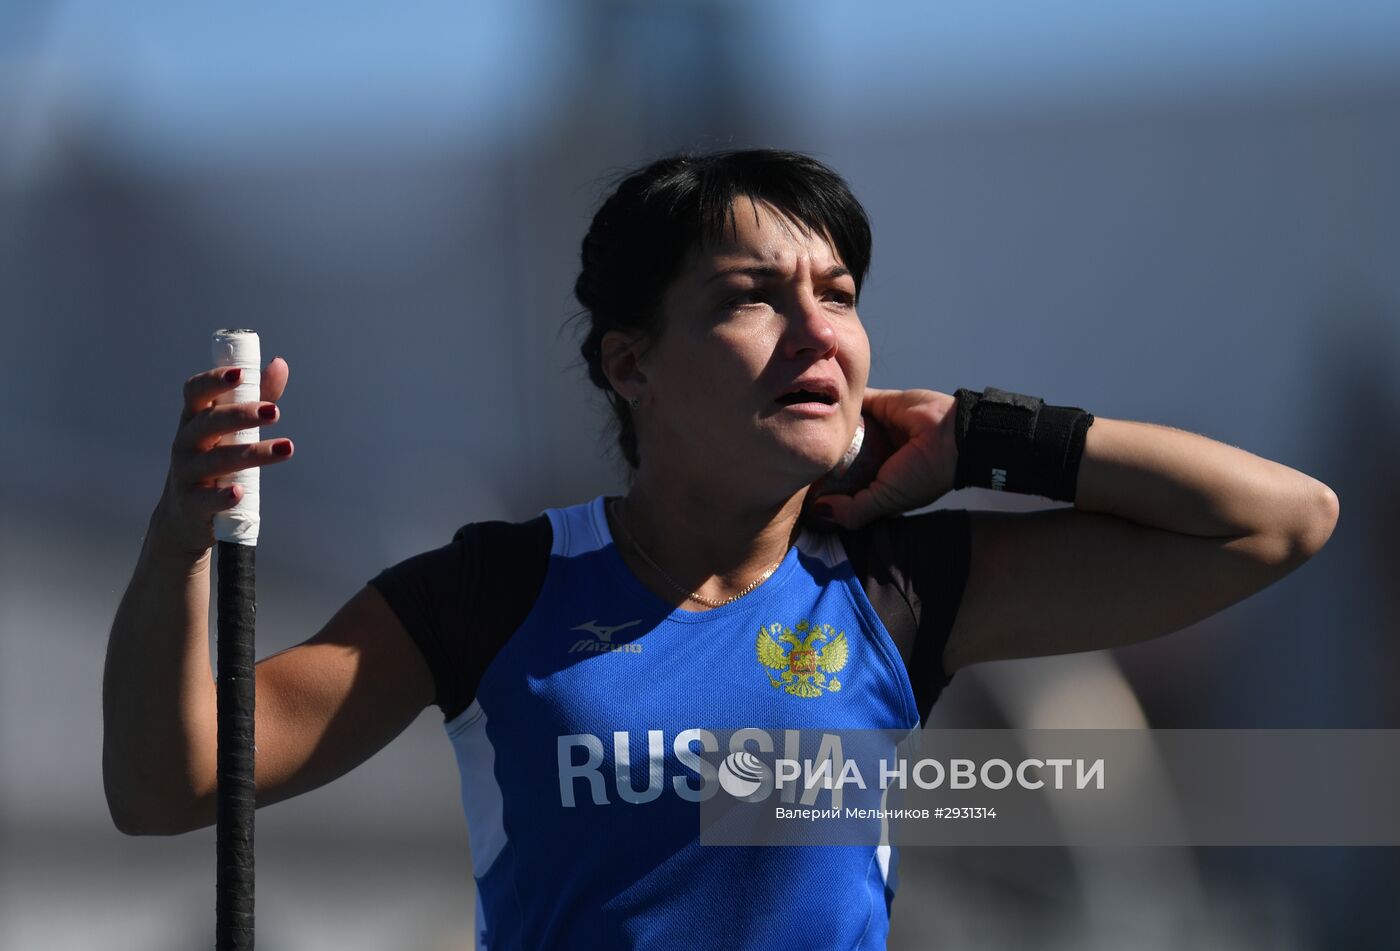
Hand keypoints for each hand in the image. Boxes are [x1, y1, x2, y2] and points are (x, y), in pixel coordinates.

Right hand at [150, 357, 293, 555]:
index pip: (196, 392)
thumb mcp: (230, 429)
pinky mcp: (191, 504)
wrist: (183, 517)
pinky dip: (221, 496)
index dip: (215, 380)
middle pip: (209, 423)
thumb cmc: (212, 463)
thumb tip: (279, 363)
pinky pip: (205, 498)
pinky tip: (238, 493)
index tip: (241, 374)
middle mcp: (185, 442)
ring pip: (216, 460)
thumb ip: (255, 397)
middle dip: (241, 415)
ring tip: (286, 449)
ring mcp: (185, 473)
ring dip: (252, 453)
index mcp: (194, 420)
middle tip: (275, 412)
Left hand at [809, 387, 957, 529]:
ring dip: (824, 425)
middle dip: (818, 454)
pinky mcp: (878, 402)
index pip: (842, 482)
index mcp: (877, 479)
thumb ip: (854, 510)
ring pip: (841, 426)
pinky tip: (814, 404)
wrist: (952, 437)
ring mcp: (875, 427)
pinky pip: (853, 400)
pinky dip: (836, 400)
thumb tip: (818, 511)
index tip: (797, 486)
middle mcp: (873, 453)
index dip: (822, 484)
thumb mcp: (886, 501)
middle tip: (792, 456)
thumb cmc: (922, 475)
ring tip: (796, 428)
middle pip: (837, 453)